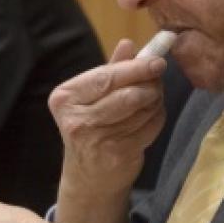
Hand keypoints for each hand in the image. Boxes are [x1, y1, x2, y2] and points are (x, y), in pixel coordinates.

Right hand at [49, 39, 167, 197]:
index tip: (157, 61)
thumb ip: (110, 70)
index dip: (135, 68)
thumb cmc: (91, 128)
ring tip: (153, 98)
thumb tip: (128, 44)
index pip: (105, 77)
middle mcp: (76, 120)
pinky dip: (157, 117)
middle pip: (126, 94)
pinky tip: (152, 116)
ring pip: (141, 110)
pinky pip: (149, 126)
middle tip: (158, 79)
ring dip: (155, 101)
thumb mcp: (92, 97)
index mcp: (64, 98)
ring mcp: (96, 140)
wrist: (89, 178)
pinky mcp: (117, 154)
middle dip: (149, 84)